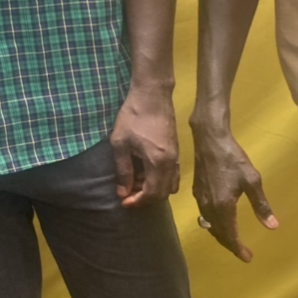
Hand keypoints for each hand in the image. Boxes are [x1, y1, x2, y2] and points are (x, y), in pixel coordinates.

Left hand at [111, 85, 178, 207]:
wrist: (152, 96)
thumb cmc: (133, 117)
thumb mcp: (120, 143)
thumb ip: (123, 170)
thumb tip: (123, 192)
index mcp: (158, 162)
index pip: (152, 193)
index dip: (138, 201)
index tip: (124, 201)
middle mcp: (171, 164)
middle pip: (164, 193)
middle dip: (146, 198)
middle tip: (128, 193)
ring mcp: (176, 158)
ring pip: (170, 185)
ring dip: (154, 190)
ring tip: (136, 182)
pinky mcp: (176, 152)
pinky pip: (172, 175)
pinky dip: (160, 180)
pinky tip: (145, 172)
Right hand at [191, 123, 277, 261]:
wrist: (209, 140)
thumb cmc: (233, 158)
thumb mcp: (252, 181)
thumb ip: (261, 205)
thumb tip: (272, 226)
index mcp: (223, 207)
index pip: (230, 236)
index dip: (239, 249)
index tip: (248, 258)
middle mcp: (209, 207)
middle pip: (219, 234)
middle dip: (231, 246)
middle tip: (244, 253)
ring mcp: (200, 200)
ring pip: (210, 226)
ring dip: (222, 236)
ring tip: (233, 241)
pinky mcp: (197, 192)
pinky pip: (205, 216)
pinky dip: (214, 225)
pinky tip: (220, 222)